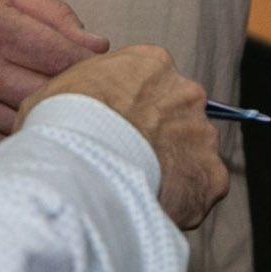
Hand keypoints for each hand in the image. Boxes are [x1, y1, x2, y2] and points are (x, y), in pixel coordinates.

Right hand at [0, 0, 107, 149]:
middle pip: (50, 92)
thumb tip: (97, 46)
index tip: (102, 62)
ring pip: (29, 120)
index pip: (63, 58)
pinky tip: (29, 111)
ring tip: (62, 98)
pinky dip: (22, 125)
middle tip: (91, 82)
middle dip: (77, 88)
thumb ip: (55, 16)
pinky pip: (3, 136)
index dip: (92, 62)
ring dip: (51, 111)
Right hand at [27, 45, 230, 229]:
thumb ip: (87, 91)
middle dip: (157, 138)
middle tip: (127, 161)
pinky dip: (183, 202)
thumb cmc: (62, 124)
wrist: (82, 165)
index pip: (151, 84)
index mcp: (151, 65)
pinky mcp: (211, 177)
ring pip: (191, 154)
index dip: (133, 110)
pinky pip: (201, 190)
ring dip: (171, 170)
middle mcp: (186, 92)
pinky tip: (152, 207)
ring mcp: (203, 135)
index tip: (117, 130)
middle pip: (177, 116)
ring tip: (135, 189)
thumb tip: (81, 103)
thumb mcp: (59, 88)